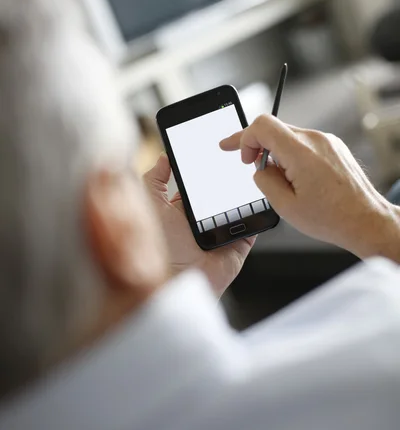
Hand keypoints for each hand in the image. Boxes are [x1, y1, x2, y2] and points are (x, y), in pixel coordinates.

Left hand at [143, 153, 255, 296]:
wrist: (179, 280)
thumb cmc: (160, 248)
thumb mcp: (150, 206)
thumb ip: (153, 180)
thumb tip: (163, 157)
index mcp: (181, 211)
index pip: (197, 184)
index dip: (204, 168)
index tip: (214, 149)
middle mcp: (203, 221)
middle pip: (220, 192)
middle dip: (228, 177)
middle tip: (238, 157)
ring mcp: (223, 231)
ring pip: (240, 205)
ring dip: (246, 192)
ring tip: (253, 171)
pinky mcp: (240, 243)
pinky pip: (254, 224)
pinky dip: (259, 211)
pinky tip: (262, 196)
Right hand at [220, 115, 399, 261]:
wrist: (366, 220)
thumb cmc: (333, 218)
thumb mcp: (285, 206)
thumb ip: (264, 180)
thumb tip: (259, 168)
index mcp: (301, 152)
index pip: (262, 125)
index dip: (244, 138)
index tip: (240, 155)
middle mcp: (315, 140)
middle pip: (274, 128)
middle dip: (256, 145)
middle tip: (244, 161)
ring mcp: (327, 141)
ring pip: (288, 136)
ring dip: (275, 151)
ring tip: (277, 178)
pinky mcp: (334, 146)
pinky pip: (304, 143)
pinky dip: (291, 154)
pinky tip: (293, 176)